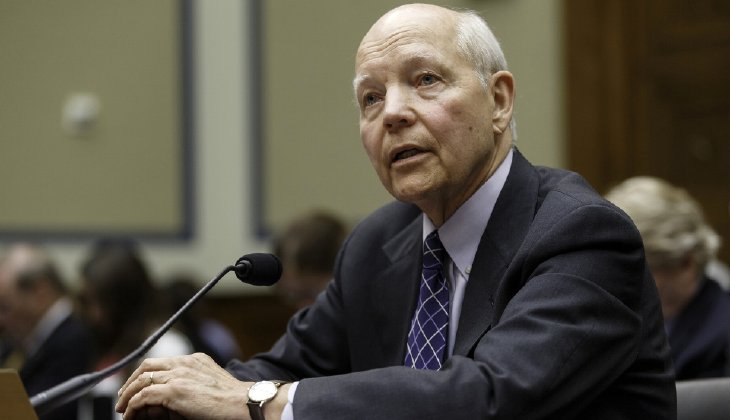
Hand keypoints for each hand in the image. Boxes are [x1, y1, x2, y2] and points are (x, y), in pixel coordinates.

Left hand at [116, 353, 252, 419]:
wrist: (244, 403)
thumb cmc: (234, 400)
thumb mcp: (211, 384)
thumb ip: (193, 383)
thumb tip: (175, 397)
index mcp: (194, 360)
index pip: (161, 362)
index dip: (145, 374)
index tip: (138, 386)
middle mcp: (184, 363)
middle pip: (147, 366)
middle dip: (131, 381)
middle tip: (124, 397)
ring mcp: (178, 375)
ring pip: (141, 380)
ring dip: (127, 395)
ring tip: (122, 408)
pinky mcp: (174, 391)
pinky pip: (143, 397)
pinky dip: (132, 406)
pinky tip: (129, 415)